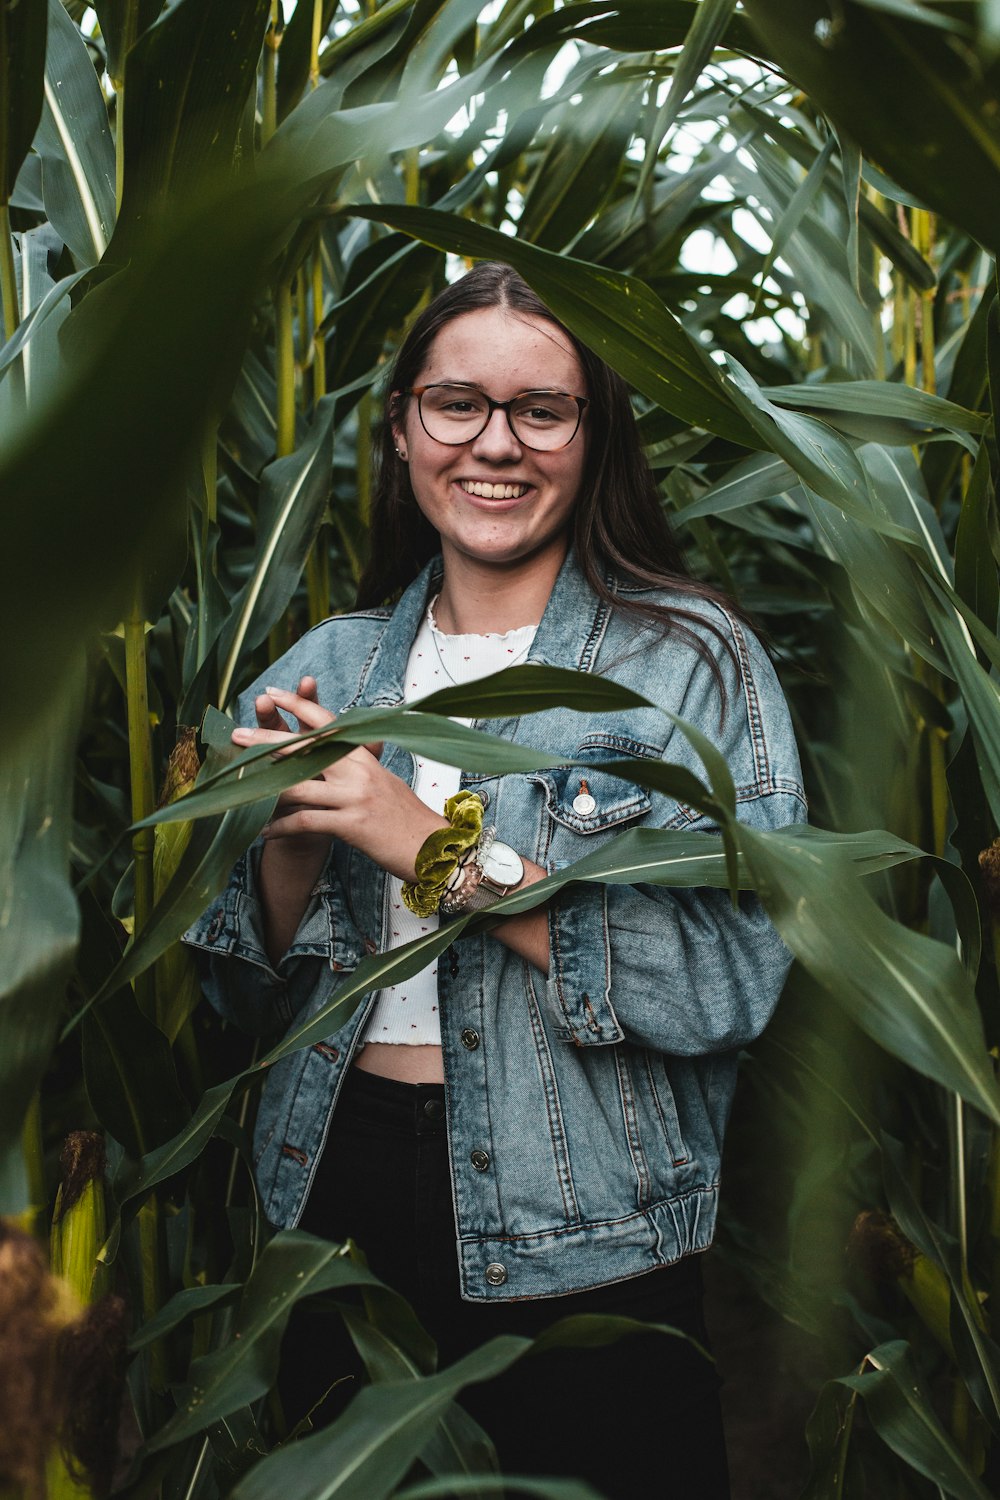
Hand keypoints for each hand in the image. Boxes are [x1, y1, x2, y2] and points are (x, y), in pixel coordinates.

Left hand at [232, 684, 446, 881]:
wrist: (435, 849)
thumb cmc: (407, 818)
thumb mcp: (383, 782)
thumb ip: (357, 765)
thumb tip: (331, 752)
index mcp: (364, 756)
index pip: (326, 722)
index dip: (297, 704)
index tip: (270, 691)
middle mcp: (359, 770)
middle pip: (304, 748)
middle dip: (266, 741)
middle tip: (237, 734)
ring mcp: (355, 796)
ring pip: (298, 786)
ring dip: (264, 790)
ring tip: (239, 793)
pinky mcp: (352, 824)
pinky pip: (306, 822)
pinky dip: (281, 828)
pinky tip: (264, 833)